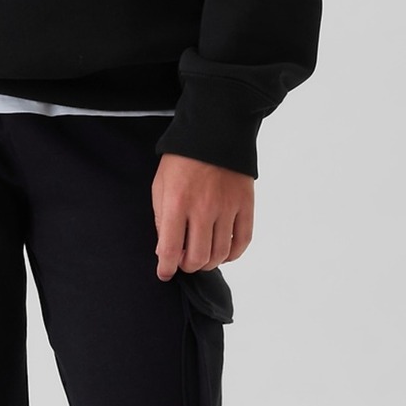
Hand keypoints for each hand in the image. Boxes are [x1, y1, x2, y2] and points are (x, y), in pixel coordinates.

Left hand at [152, 153, 254, 279]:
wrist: (214, 132)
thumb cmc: (182, 159)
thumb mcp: (160, 185)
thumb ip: (160, 219)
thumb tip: (164, 250)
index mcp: (177, 203)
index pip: (170, 249)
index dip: (166, 268)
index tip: (164, 273)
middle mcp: (203, 208)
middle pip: (197, 257)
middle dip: (188, 267)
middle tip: (183, 262)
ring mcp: (227, 207)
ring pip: (221, 254)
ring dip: (209, 263)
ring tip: (202, 257)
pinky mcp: (246, 205)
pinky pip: (243, 241)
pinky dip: (233, 254)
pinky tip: (224, 252)